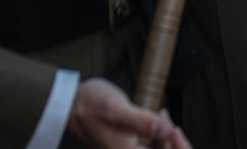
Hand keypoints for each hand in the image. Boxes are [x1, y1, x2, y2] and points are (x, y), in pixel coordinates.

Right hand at [66, 77, 189, 147]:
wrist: (71, 103)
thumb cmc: (91, 104)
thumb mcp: (117, 109)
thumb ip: (142, 121)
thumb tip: (166, 129)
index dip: (175, 146)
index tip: (174, 128)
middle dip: (170, 138)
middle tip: (164, 115)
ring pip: (156, 146)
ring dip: (164, 133)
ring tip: (161, 114)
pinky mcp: (128, 143)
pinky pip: (149, 142)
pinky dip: (157, 131)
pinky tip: (157, 116)